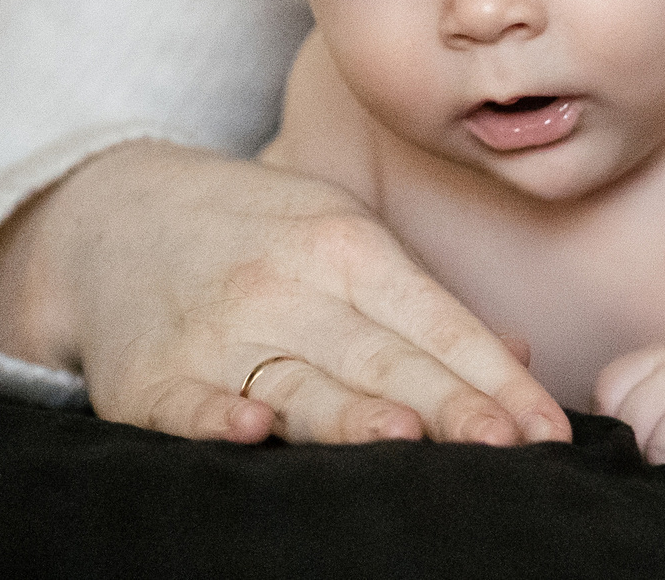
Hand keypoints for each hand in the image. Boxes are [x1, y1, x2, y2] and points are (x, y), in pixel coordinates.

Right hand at [0, 139, 569, 446]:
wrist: (117, 215)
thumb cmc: (260, 238)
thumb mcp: (346, 239)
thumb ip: (426, 305)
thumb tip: (517, 357)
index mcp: (349, 248)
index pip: (438, 323)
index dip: (494, 378)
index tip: (547, 430)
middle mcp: (287, 285)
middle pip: (382, 356)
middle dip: (449, 405)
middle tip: (508, 448)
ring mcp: (216, 331)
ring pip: (298, 382)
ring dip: (351, 412)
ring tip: (407, 439)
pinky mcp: (147, 377)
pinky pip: (185, 402)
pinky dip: (212, 417)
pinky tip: (249, 429)